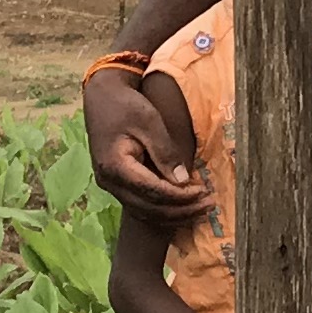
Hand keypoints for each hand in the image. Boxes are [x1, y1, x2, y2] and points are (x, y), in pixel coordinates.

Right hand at [82, 68, 205, 228]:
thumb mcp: (148, 121)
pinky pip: (141, 205)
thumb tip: (182, 181)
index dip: (180, 197)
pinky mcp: (117, 184)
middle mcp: (108, 182)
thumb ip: (165, 152)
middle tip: (209, 205)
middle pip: (149, 209)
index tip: (204, 192)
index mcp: (115, 166)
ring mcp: (110, 185)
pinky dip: (163, 210)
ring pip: (144, 212)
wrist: (102, 97)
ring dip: (174, 215)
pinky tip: (183, 207)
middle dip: (181, 210)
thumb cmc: (126, 105)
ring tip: (201, 210)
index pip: (152, 192)